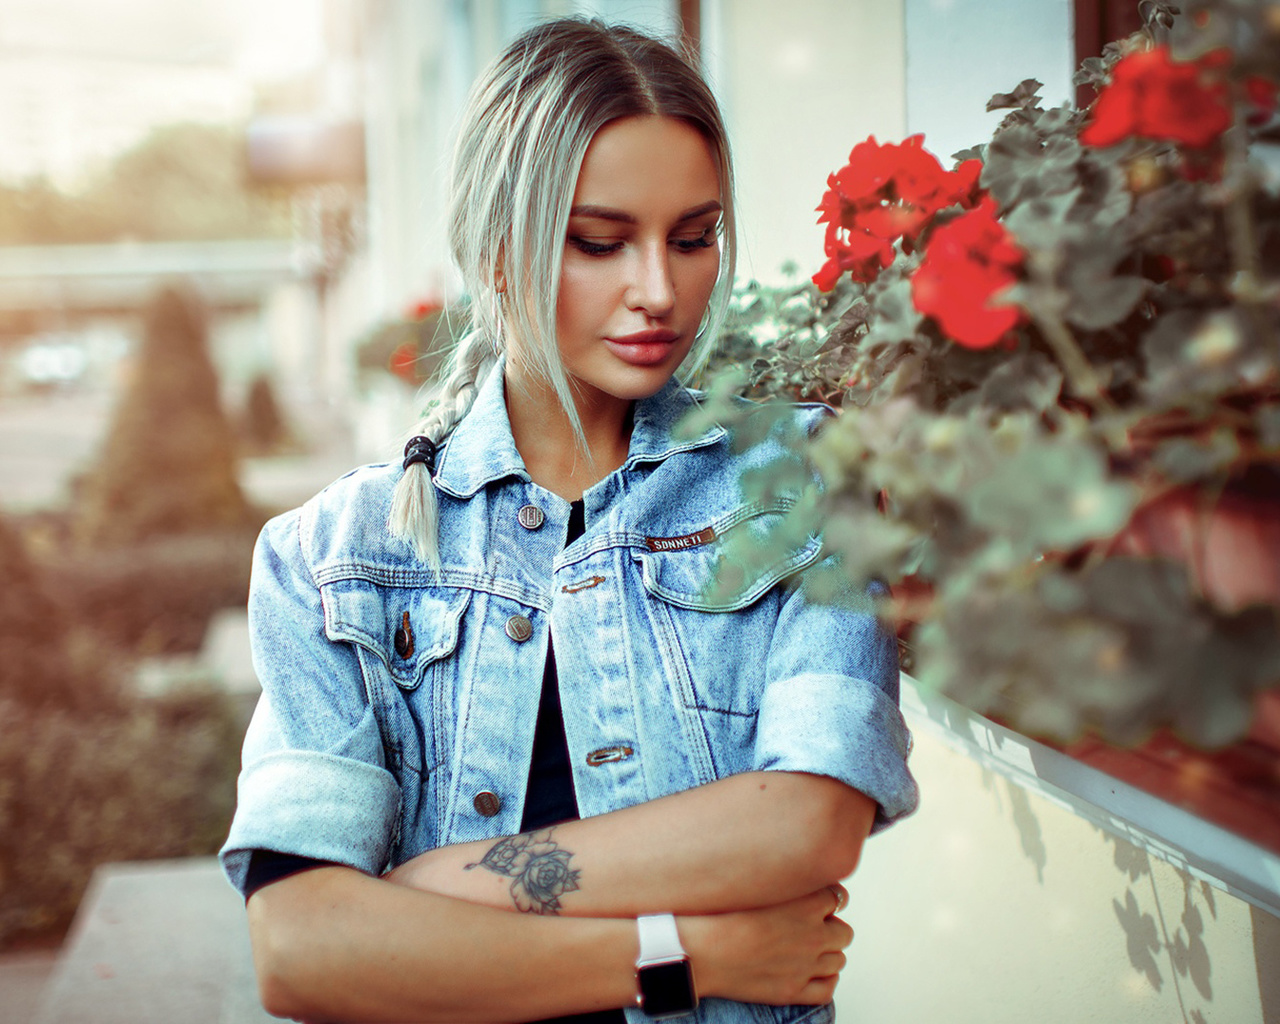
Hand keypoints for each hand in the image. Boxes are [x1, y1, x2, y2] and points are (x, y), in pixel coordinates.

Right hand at [682, 887, 853, 1005]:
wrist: (697, 951)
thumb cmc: (716, 912)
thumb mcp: (752, 879)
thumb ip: (781, 875)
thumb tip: (791, 870)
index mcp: (807, 902)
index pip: (838, 896)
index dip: (825, 897)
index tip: (812, 898)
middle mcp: (813, 934)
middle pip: (843, 931)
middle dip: (829, 927)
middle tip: (807, 925)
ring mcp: (805, 965)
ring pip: (838, 959)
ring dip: (826, 953)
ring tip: (805, 948)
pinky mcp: (793, 991)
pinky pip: (828, 988)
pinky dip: (825, 980)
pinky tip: (810, 972)